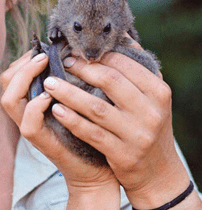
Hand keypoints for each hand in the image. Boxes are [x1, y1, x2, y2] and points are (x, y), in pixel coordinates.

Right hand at [0, 51, 120, 209]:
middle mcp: (30, 113)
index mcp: (38, 99)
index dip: (27, 54)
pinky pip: (27, 124)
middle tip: (45, 54)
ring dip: (24, 78)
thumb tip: (86, 46)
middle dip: (23, 62)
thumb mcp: (88, 96)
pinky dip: (36, 107)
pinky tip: (51, 97)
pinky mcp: (44, 143)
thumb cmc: (100, 129)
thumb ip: (80, 75)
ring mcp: (34, 128)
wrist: (104, 169)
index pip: (16, 70)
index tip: (49, 46)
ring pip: (9, 99)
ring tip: (44, 65)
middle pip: (6, 81)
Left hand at [42, 49, 200, 209]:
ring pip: (96, 108)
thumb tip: (120, 36)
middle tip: (62, 62)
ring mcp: (137, 134)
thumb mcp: (152, 99)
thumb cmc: (148, 128)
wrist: (157, 172)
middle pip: (110, 82)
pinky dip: (72, 120)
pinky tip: (56, 110)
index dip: (98, 56)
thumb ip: (138, 71)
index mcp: (159, 92)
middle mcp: (151, 112)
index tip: (78, 51)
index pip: (125, 65)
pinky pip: (91, 133)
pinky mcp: (122, 154)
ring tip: (50, 83)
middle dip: (82, 69)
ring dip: (69, 94)